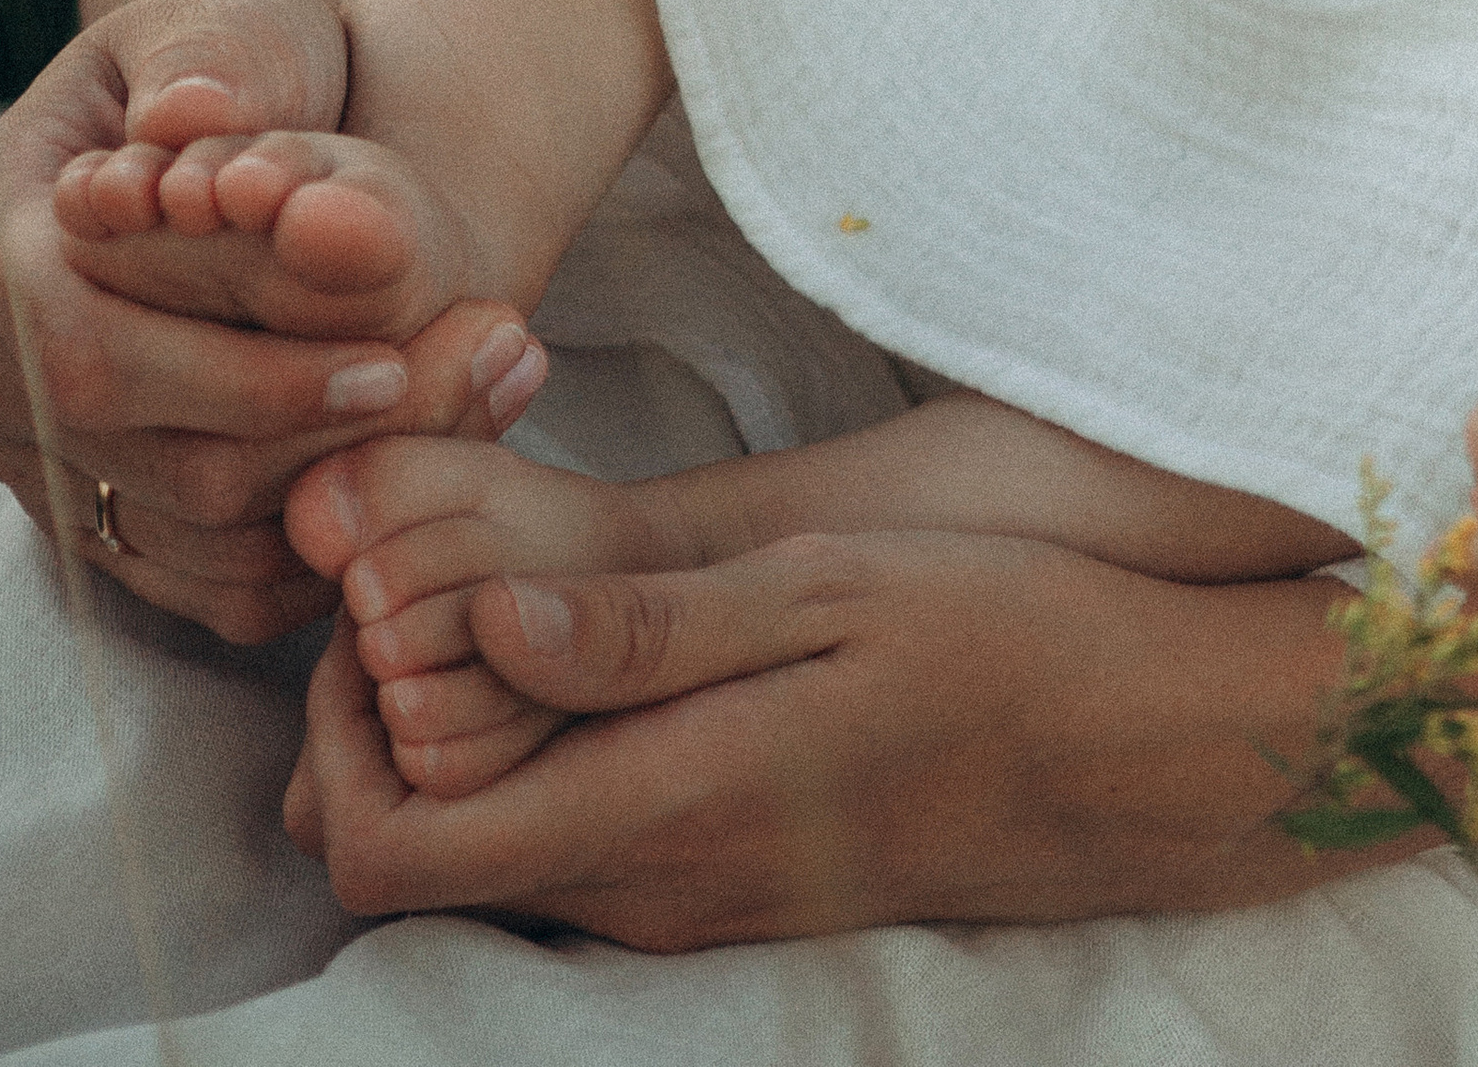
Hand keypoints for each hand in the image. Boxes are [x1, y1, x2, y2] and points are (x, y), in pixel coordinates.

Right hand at [0, 0, 536, 641]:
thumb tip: (189, 116)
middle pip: (149, 461)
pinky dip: (316, 548)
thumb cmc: (234, 59)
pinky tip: (418, 472)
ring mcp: (32, 448)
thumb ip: (217, 54)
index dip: (246, 379)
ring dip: (342, 497)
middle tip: (471, 382)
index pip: (96, 357)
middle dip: (320, 439)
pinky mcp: (95, 508)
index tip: (387, 363)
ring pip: (185, 538)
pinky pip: (202, 581)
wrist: (219, 117)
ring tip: (479, 410)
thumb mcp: (233, 19)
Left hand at [287, 529, 1366, 941]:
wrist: (1144, 748)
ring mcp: (696, 902)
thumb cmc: (1000, 638)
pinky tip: (594, 644)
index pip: (388, 845)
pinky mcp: (737, 887)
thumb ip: (646, 622)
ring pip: (493, 852)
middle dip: (375, 723)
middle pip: (416, 860)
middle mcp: (655, 888)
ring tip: (506, 588)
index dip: (334, 730)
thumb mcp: (826, 588)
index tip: (379, 597)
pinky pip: (577, 845)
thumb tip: (480, 619)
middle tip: (421, 575)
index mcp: (660, 808)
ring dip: (459, 735)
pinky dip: (539, 757)